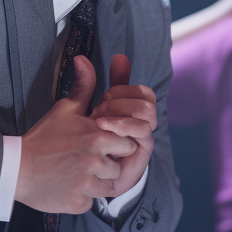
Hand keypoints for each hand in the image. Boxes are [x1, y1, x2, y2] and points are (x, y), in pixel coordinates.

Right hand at [15, 55, 137, 213]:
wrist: (15, 167)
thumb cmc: (44, 137)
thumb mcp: (65, 109)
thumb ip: (83, 85)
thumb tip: (84, 57)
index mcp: (97, 136)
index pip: (128, 143)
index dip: (114, 144)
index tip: (97, 144)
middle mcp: (95, 161)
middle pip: (119, 167)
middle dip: (107, 165)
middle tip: (84, 160)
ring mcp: (86, 184)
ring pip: (108, 187)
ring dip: (96, 182)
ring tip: (75, 172)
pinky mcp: (77, 203)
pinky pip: (91, 202)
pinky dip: (82, 196)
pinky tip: (66, 185)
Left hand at [90, 54, 155, 197]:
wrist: (83, 175)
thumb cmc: (89, 141)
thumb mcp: (92, 109)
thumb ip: (102, 84)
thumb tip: (116, 56)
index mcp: (134, 112)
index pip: (143, 91)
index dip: (123, 89)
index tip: (102, 97)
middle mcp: (143, 124)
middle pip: (148, 100)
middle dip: (122, 100)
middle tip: (98, 110)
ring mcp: (143, 139)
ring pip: (148, 114)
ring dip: (122, 112)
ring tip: (98, 120)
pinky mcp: (140, 154)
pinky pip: (142, 134)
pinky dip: (122, 126)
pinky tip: (102, 128)